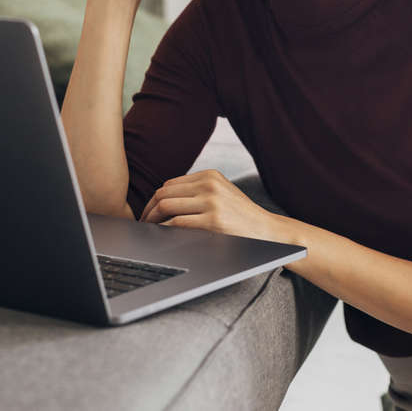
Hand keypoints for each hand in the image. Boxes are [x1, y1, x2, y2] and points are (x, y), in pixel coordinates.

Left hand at [139, 169, 284, 242]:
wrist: (268, 230)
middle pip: (164, 193)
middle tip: (144, 223)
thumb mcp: (222, 193)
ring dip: (152, 220)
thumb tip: (164, 200)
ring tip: (150, 230)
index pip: (170, 184)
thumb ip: (198, 191)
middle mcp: (209, 184)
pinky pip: (177, 223)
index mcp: (210, 175)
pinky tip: (163, 235)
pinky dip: (164, 229)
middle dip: (149, 209)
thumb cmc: (242, 216)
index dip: (154, 199)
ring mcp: (211, 202)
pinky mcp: (212, 221)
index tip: (149, 212)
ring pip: (166, 206)